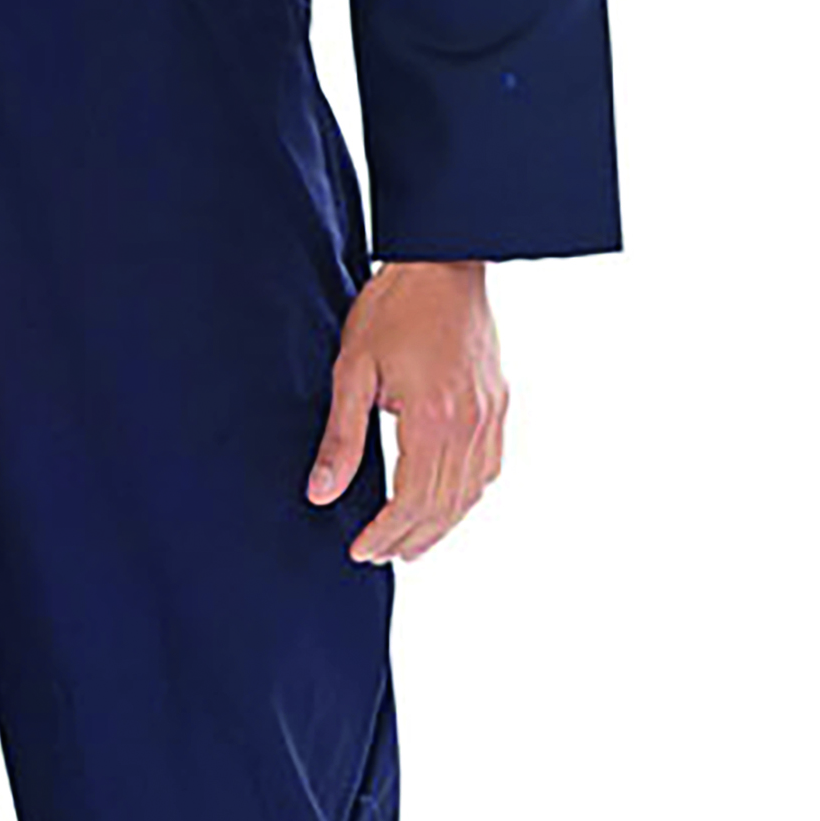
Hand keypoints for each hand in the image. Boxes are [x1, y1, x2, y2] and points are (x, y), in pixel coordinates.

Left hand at [304, 261, 508, 564]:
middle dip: (408, 539)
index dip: (385, 534)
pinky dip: (466, 497)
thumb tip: (321, 495)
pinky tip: (446, 505)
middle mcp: (470, 425)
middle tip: (376, 555)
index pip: (411, 502)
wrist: (444, 265)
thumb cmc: (393, 310)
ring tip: (407, 545)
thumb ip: (341, 438)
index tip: (359, 551)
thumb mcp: (352, 371)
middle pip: (443, 507)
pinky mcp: (498, 404)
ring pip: (470, 494)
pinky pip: (489, 468)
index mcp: (434, 420)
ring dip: (439, 526)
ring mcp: (491, 416)